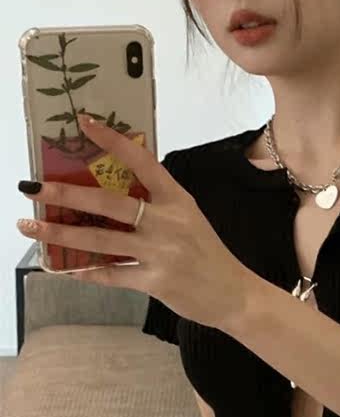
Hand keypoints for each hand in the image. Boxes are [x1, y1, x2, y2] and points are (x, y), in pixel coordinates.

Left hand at [17, 115, 254, 333]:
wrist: (232, 293)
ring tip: (30, 227)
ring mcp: (160, 253)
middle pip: (108, 203)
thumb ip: (155, 202)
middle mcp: (168, 222)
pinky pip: (111, 275)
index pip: (142, 161)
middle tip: (32, 188)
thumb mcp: (187, 217)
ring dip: (60, 234)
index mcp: (176, 199)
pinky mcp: (154, 282)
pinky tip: (64, 268)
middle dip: (65, 194)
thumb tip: (111, 187)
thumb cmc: (205, 252)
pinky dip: (85, 272)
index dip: (113, 140)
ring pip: (100, 240)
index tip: (85, 124)